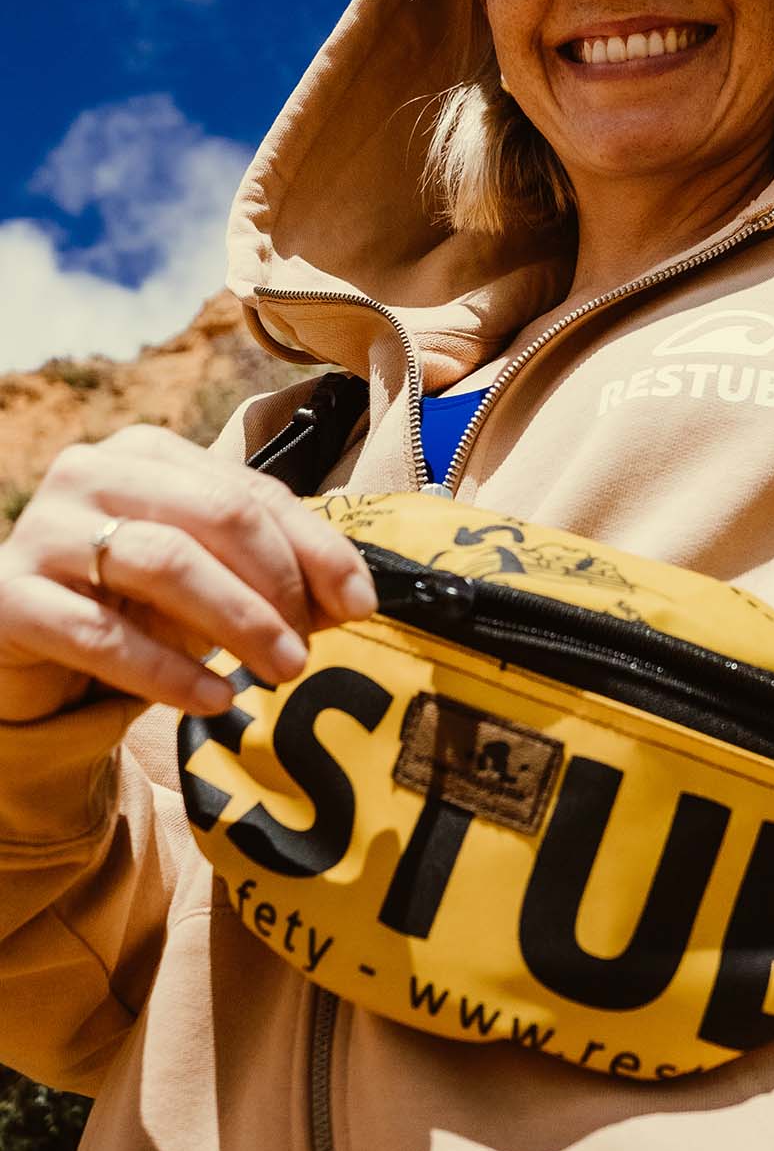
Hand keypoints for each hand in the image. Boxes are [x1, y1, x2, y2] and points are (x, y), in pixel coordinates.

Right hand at [0, 425, 377, 723]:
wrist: (26, 660)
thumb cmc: (128, 608)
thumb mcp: (209, 583)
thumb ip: (276, 577)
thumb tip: (355, 599)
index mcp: (149, 452)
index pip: (253, 492)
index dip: (316, 548)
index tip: (362, 604)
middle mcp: (92, 472)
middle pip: (214, 514)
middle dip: (278, 582)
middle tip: (310, 645)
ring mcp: (44, 529)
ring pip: (165, 561)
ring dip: (239, 620)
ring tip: (283, 669)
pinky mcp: (9, 597)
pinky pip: (102, 634)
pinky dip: (169, 670)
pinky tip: (217, 699)